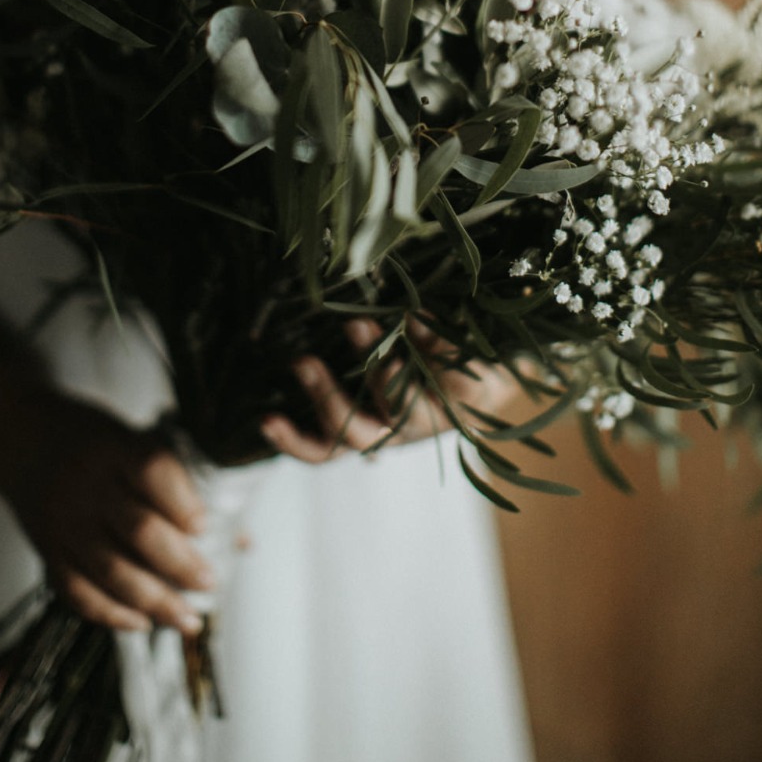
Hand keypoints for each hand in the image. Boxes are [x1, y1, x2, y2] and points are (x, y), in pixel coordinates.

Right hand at [1, 391, 211, 633]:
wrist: (19, 436)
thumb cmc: (92, 438)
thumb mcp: (131, 436)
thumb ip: (175, 481)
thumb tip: (237, 536)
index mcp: (113, 446)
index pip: (153, 471)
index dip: (183, 502)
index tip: (206, 527)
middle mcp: (86, 485)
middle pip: (138, 530)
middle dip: (180, 564)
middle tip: (209, 582)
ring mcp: (63, 521)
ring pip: (111, 571)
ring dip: (155, 601)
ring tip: (188, 619)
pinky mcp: (47, 550)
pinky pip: (77, 591)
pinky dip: (110, 613)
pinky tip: (141, 622)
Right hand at [261, 319, 517, 464]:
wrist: (495, 375)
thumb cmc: (425, 367)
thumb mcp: (386, 363)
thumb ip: (358, 351)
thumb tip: (323, 313)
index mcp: (374, 430)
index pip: (326, 449)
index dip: (294, 442)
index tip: (265, 420)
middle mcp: (401, 432)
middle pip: (357, 434)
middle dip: (326, 398)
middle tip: (300, 362)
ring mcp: (435, 418)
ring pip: (396, 403)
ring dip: (372, 364)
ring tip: (354, 321)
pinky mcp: (469, 398)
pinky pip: (445, 367)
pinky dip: (430, 339)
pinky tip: (414, 313)